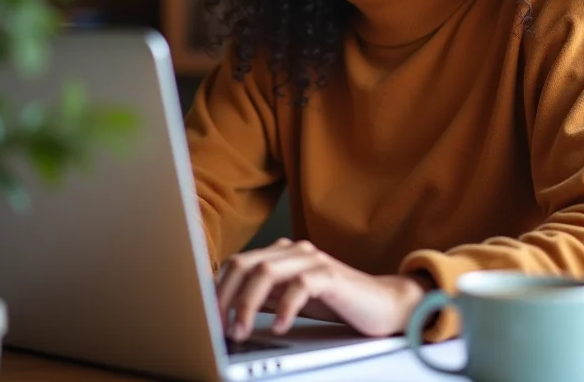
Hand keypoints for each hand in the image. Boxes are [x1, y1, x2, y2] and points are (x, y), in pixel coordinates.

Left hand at [215, 238, 432, 339]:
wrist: (380, 304)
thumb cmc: (334, 303)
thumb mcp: (289, 301)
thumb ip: (262, 297)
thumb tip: (223, 308)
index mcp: (280, 254)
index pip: (237, 263)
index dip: (217, 289)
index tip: (202, 317)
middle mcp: (294, 251)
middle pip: (245, 263)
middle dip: (225, 296)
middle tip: (217, 326)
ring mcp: (313, 260)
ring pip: (267, 270)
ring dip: (248, 303)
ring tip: (242, 331)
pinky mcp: (331, 276)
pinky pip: (301, 285)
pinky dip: (285, 307)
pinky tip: (281, 328)